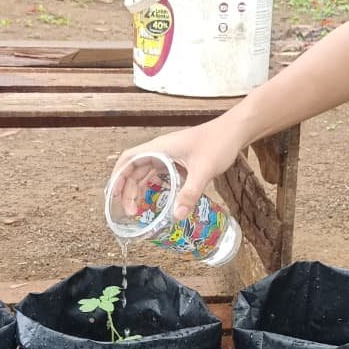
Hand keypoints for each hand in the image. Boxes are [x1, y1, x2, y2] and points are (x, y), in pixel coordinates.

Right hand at [111, 117, 246, 219]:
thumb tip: (176, 217)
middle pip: (134, 169)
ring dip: (139, 189)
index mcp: (160, 148)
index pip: (128, 160)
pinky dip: (154, 187)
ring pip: (146, 172)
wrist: (235, 131)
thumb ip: (189, 194)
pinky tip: (157, 201)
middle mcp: (161, 150)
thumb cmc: (218, 143)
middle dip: (127, 190)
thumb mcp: (203, 170)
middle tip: (130, 212)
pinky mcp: (179, 160)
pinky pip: (160, 174)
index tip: (113, 195)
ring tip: (138, 210)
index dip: (117, 177)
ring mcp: (170, 154)